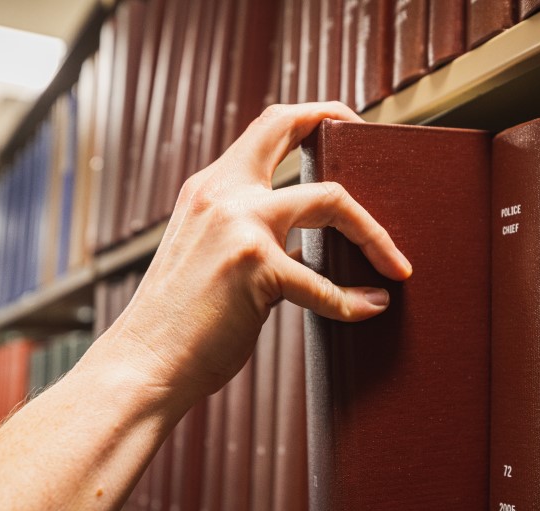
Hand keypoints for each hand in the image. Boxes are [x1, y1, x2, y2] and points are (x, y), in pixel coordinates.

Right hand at [96, 102, 412, 406]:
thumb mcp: (212, 259)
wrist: (144, 365)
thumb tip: (309, 250)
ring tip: (395, 265)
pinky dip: (351, 302)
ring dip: (373, 234)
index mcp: (209, 189)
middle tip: (381, 159)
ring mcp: (238, 225)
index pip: (266, 127)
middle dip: (341, 125)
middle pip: (290, 127)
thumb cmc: (180, 322)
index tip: (344, 127)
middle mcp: (221, 194)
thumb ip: (256, 241)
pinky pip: (323, 285)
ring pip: (331, 200)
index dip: (311, 116)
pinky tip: (368, 310)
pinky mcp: (254, 268)